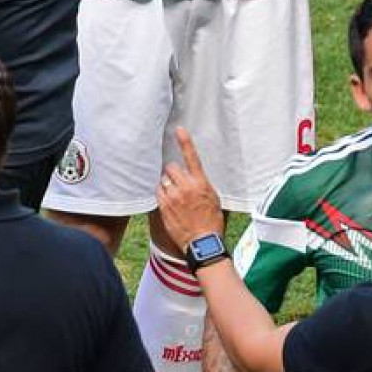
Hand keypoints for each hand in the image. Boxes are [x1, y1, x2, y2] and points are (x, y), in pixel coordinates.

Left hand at [156, 128, 223, 243]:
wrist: (203, 242)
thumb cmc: (211, 220)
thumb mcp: (213, 198)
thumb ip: (201, 184)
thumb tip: (193, 177)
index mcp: (201, 183)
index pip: (192, 157)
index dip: (185, 142)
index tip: (179, 129)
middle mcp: (186, 187)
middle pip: (171, 168)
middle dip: (172, 173)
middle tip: (178, 183)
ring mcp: (173, 197)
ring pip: (163, 180)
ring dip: (167, 184)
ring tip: (175, 197)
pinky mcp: (164, 206)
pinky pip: (158, 192)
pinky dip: (162, 194)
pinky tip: (169, 202)